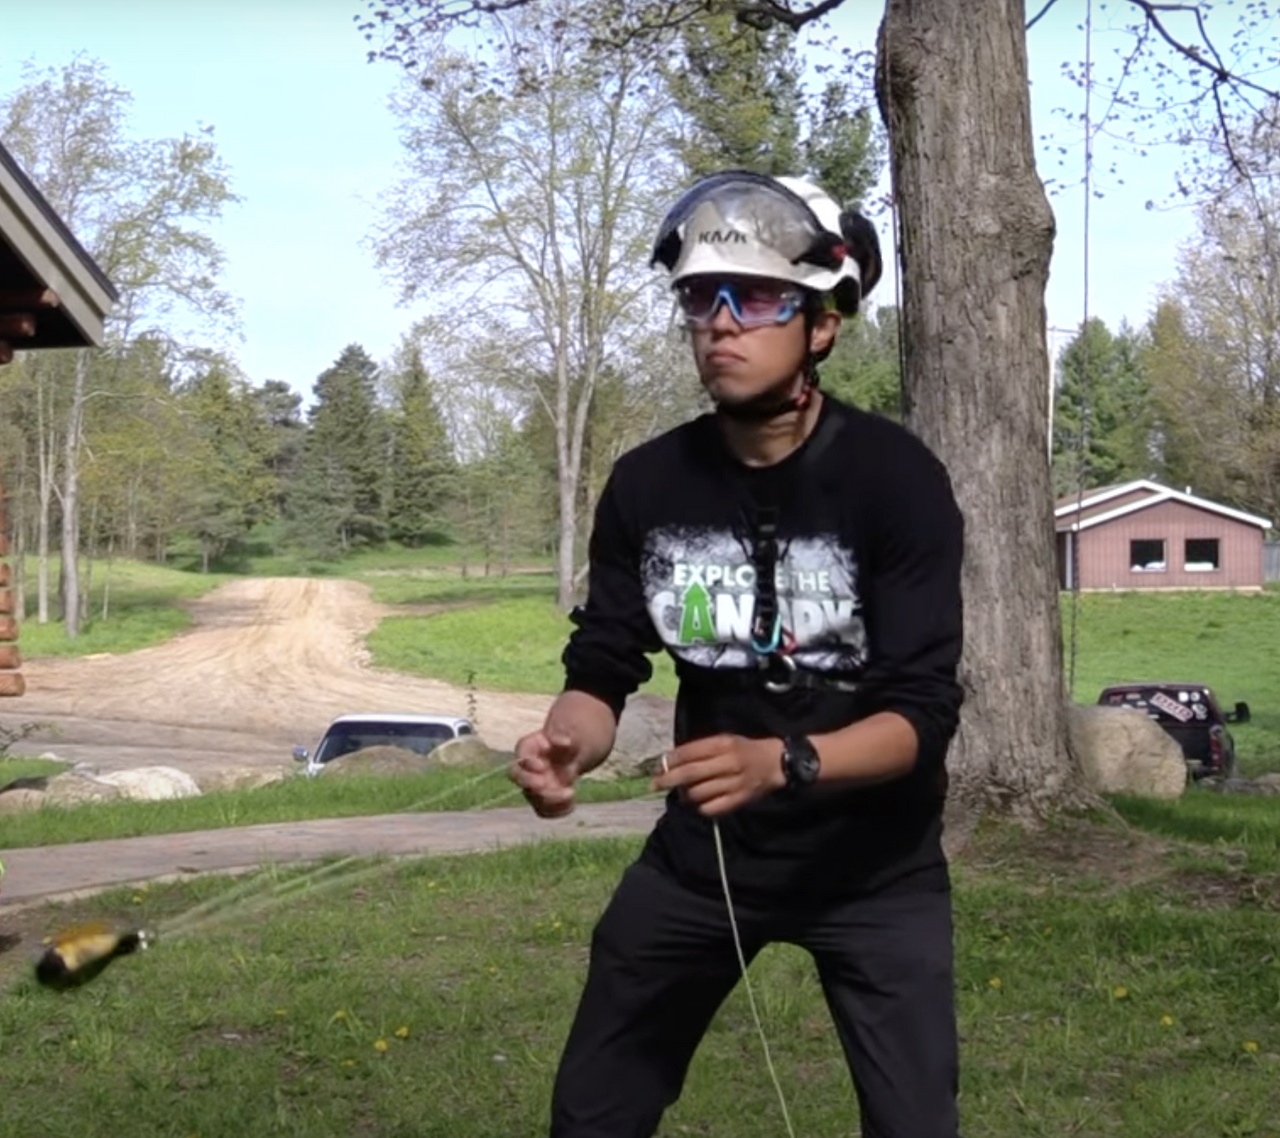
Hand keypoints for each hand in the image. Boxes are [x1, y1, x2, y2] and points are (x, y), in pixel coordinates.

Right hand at [510, 729, 581, 818]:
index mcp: (528, 750)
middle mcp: (526, 770)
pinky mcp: (541, 800)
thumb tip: (565, 742)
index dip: (528, 763)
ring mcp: (532, 787)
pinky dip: (557, 810)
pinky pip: (544, 811)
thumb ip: (563, 737)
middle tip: (546, 784)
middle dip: (530, 783)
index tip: (542, 766)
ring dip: (550, 800)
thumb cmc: (563, 743)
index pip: (519, 757)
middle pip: (518, 778)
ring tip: (570, 793)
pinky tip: (572, 803)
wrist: (569, 757)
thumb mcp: (565, 734)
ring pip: (532, 798)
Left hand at [651, 734, 784, 816]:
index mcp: (723, 744)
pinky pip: (712, 808)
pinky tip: (698, 804)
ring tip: (682, 794)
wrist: (776, 763)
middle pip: (690, 773)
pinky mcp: (739, 800)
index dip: (670, 761)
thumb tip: (671, 761)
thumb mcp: (725, 740)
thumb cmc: (745, 750)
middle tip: (655, 785)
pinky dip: (700, 807)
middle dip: (668, 780)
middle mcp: (728, 762)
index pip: (689, 752)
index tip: (658, 767)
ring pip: (698, 792)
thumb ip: (701, 749)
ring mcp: (734, 783)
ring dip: (685, 795)